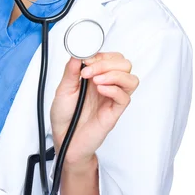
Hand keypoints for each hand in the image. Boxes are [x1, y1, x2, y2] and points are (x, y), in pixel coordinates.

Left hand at [50, 52, 139, 169]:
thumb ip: (71, 71)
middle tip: (89, 71)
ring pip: (131, 79)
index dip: (101, 55)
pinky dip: (114, 90)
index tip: (86, 59)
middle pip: (124, 65)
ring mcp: (112, 98)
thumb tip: (77, 53)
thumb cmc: (65, 116)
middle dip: (107, 63)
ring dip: (114, 75)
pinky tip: (100, 90)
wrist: (65, 141)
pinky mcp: (114, 112)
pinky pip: (124, 97)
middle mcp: (107, 85)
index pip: (111, 57)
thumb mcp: (63, 89)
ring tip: (96, 81)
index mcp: (95, 77)